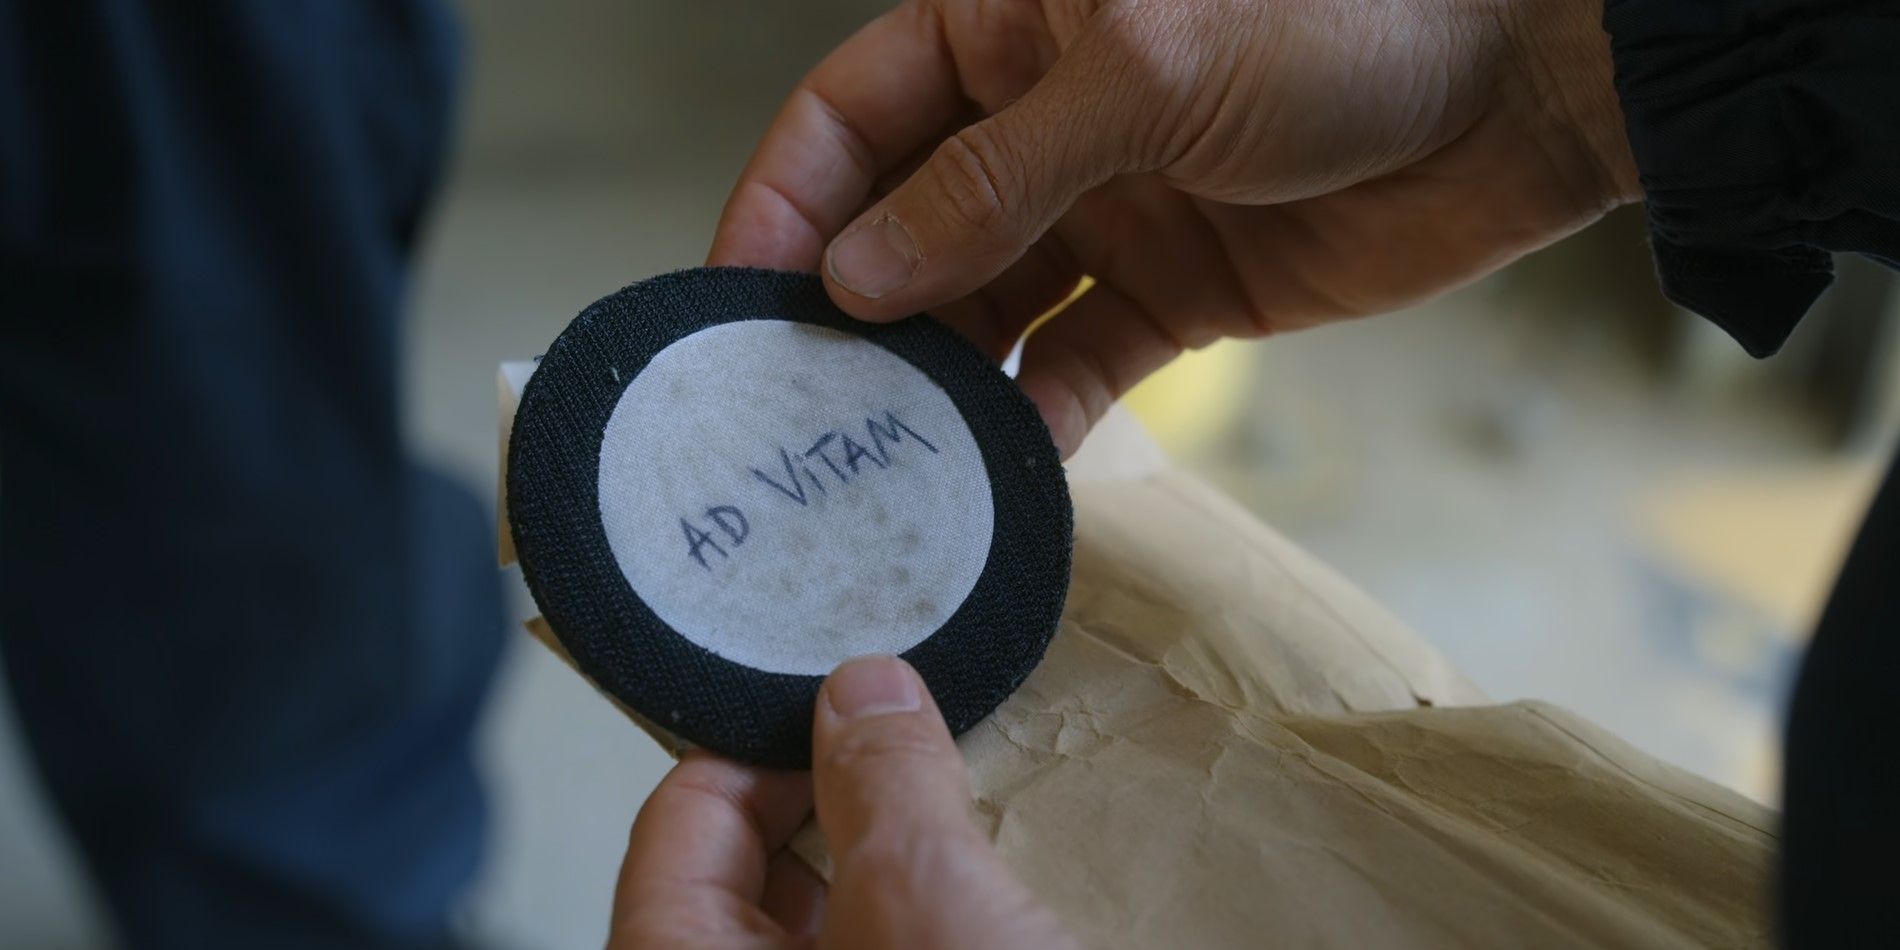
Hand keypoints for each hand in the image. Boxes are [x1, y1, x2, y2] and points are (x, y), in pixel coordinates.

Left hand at [608, 655, 1077, 948]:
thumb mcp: (923, 899)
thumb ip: (884, 783)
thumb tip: (865, 690)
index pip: (679, 818)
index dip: (755, 741)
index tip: (833, 702)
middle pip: (744, 866)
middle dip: (828, 791)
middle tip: (902, 742)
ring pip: (821, 914)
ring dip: (880, 853)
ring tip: (946, 800)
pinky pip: (874, 944)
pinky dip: (914, 908)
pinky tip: (979, 882)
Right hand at [709, 0, 1640, 455]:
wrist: (1519, 87)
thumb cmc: (1339, 17)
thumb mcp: (1142, 74)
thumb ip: (991, 178)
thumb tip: (859, 275)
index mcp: (1006, 24)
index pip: (850, 115)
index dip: (783, 203)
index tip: (735, 302)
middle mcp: (1038, 119)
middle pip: (901, 223)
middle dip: (847, 311)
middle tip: (797, 409)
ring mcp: (1104, 210)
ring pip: (981, 305)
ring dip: (935, 377)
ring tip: (886, 457)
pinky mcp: (1173, 293)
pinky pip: (1076, 363)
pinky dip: (1037, 414)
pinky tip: (1001, 469)